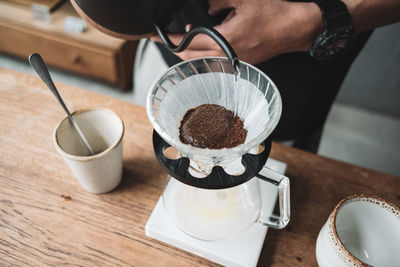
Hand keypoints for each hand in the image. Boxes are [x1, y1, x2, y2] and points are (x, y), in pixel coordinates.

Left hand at [151, 0, 322, 64]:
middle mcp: (228, 54)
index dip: (169, 40)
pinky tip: (208, 42)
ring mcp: (234, 61)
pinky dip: (206, 53)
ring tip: (189, 36)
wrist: (295, 28)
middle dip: (176, 47)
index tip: (156, 36)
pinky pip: (215, 61)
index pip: (189, 43)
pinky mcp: (241, 63)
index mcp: (226, 39)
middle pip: (191, 57)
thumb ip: (218, 1)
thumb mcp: (243, 0)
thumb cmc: (275, 14)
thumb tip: (206, 6)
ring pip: (202, 60)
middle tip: (168, 36)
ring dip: (191, 51)